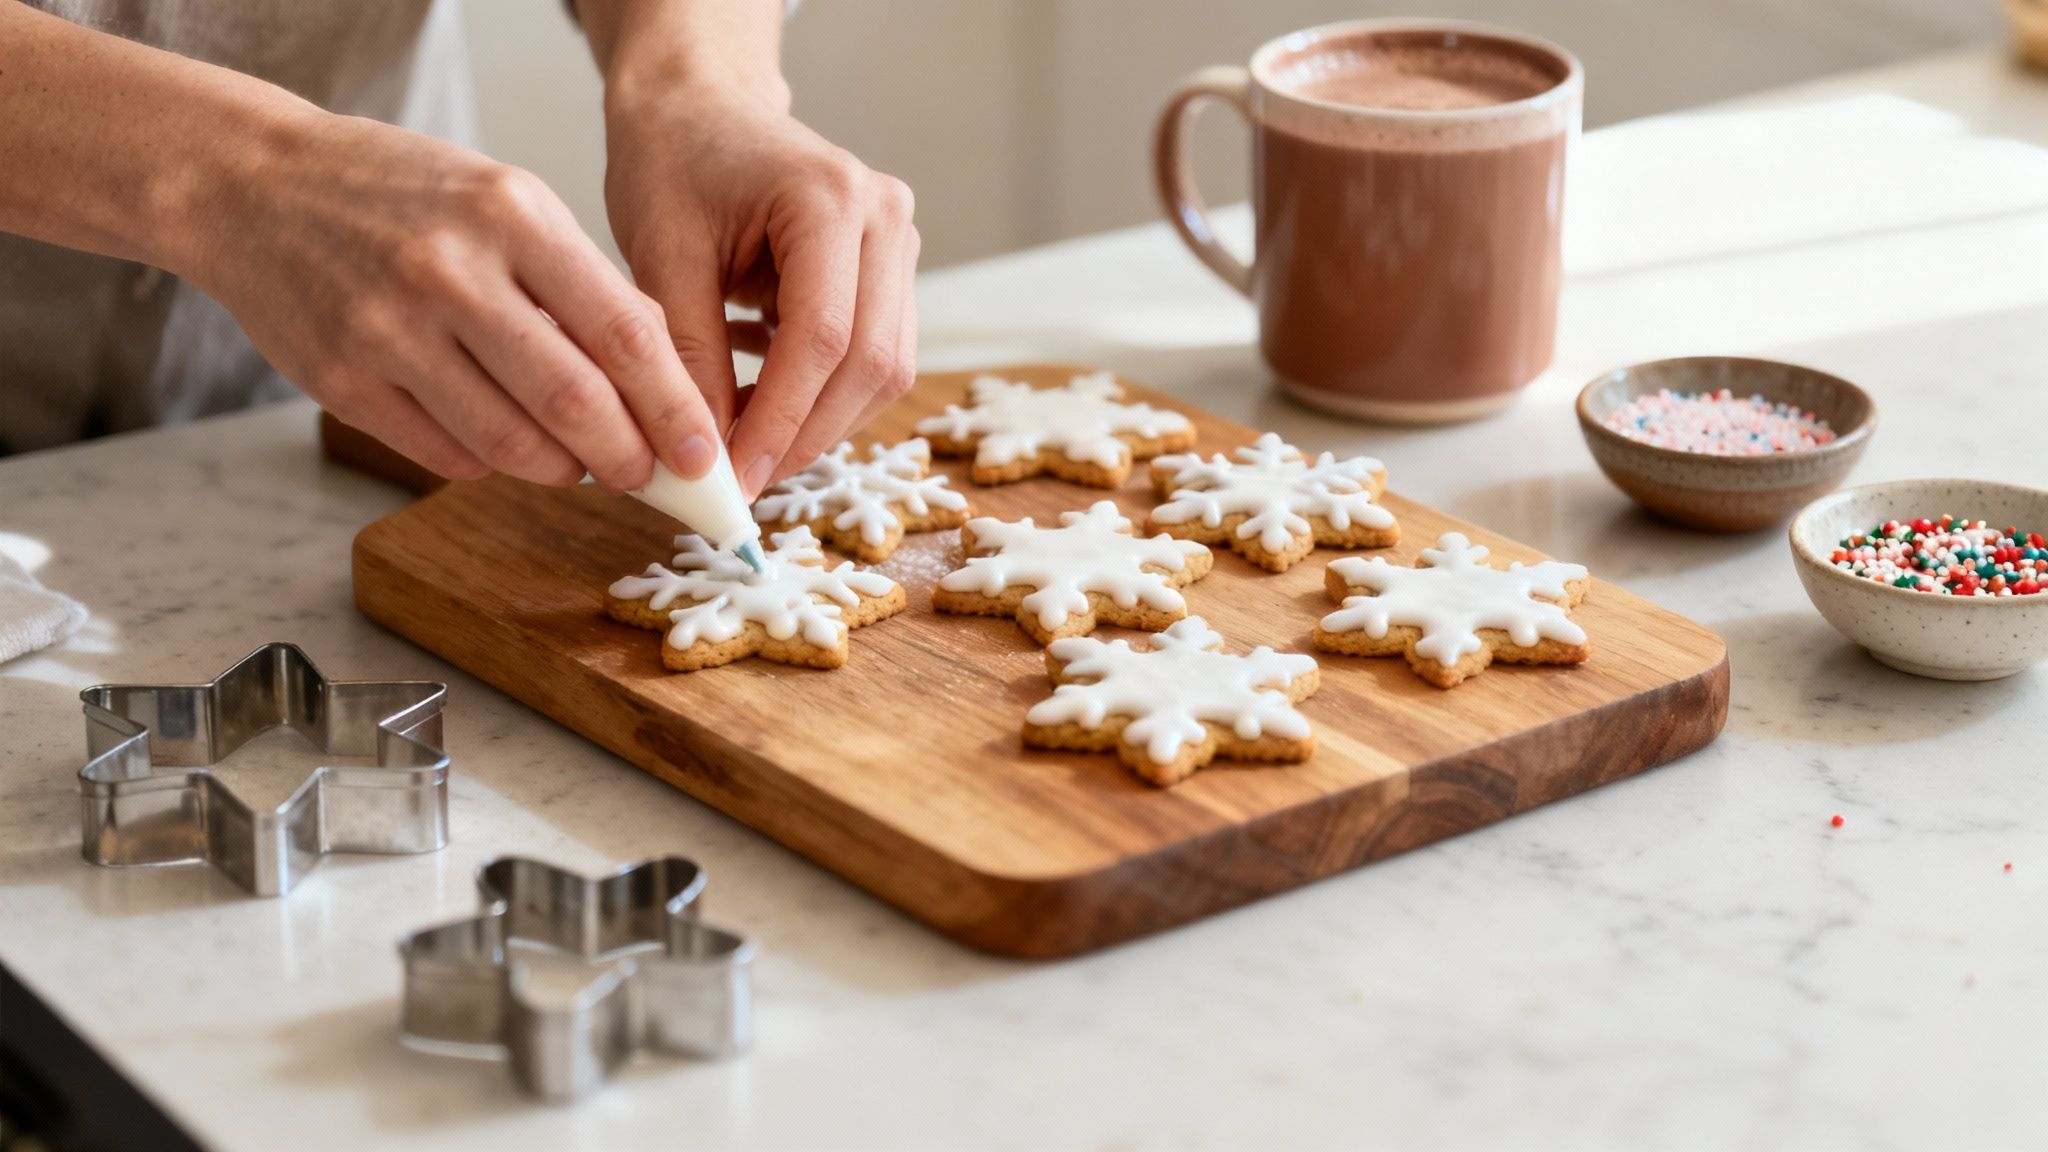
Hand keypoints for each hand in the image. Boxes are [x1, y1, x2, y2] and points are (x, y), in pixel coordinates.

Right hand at [189, 110, 721, 488]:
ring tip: (581, 461)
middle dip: (629, 458)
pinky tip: (502, 439)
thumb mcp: (507, 202)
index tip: (704, 454)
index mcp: (512, 216)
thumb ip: (582, 283)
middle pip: (574, 404)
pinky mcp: (345, 383)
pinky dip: (494, 463)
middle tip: (652, 476)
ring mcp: (390, 332)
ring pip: (513, 445)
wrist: (252, 186)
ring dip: (565, 470)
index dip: (675, 409)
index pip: (624, 334)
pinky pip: (448, 456)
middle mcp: (452, 273)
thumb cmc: (400, 195)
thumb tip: (662, 380)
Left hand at [604, 84, 920, 497]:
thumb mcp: (661, 256)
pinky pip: (876, 355)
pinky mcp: (891, 271)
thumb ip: (688, 356)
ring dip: (822, 422)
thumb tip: (706, 456)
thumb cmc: (672, 162)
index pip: (823, 336)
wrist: (700, 110)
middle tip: (746, 479)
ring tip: (751, 446)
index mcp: (831, 198)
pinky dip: (826, 396)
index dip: (782, 419)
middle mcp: (886, 218)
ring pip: (886, 369)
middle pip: (871, 361)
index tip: (736, 474)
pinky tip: (767, 406)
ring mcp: (899, 244)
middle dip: (808, 433)